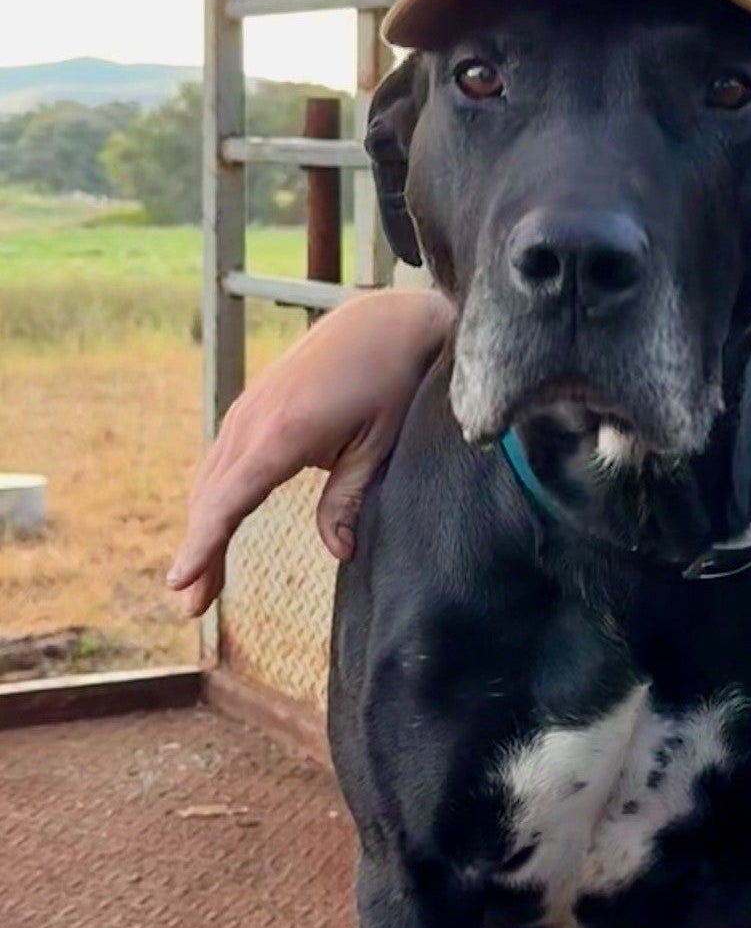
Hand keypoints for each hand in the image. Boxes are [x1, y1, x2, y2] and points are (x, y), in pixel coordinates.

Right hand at [166, 288, 454, 617]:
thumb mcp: (379, 443)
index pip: (228, 501)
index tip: (181, 583)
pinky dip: (213, 499)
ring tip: (199, 583)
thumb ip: (350, 498)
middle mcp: (252, 422)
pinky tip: (214, 528)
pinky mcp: (252, 408)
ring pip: (212, 481)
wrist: (381, 322)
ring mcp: (247, 412)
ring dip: (202, 529)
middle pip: (211, 498)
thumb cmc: (391, 382)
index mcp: (283, 434)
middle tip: (192, 606)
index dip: (203, 546)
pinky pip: (222, 461)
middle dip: (199, 552)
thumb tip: (340, 552)